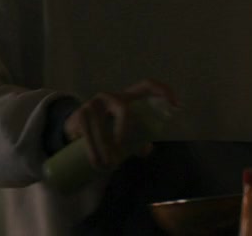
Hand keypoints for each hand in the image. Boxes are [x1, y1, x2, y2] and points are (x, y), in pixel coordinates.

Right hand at [64, 80, 178, 168]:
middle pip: (124, 108)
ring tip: (108, 166)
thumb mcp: (124, 131)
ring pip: (103, 125)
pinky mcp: (81, 112)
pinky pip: (88, 131)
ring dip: (105, 147)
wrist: (76, 126)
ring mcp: (95, 102)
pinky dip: (93, 148)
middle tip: (122, 155)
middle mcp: (112, 96)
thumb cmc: (108, 128)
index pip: (147, 86)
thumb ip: (137, 139)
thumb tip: (146, 150)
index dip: (162, 91)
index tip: (175, 106)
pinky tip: (95, 161)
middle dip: (124, 131)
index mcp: (128, 97)